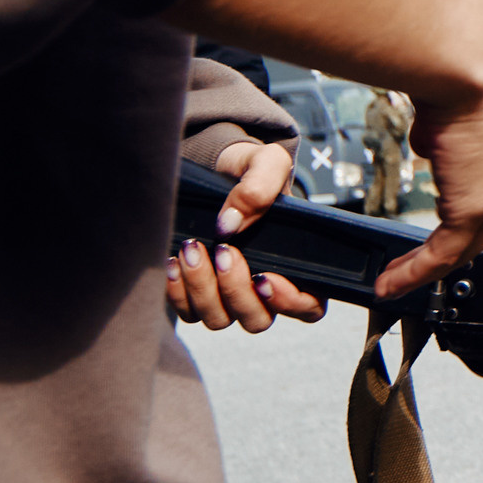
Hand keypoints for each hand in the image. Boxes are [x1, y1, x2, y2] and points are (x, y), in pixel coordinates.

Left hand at [166, 140, 325, 331]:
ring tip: (192, 248)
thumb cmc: (252, 171)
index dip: (290, 302)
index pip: (308, 307)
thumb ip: (261, 185)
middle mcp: (262, 289)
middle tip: (224, 250)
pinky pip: (187, 311)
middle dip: (236, 290)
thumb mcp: (267, 163)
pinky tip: (174, 259)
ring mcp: (228, 296)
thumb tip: (231, 224)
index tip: (265, 276)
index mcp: (294, 265)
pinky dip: (178, 291)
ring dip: (203, 289)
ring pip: (219, 319)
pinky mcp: (196, 294)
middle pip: (257, 319)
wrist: (215, 168)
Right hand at [375, 52, 482, 299]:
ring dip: (423, 269)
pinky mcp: (474, 207)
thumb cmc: (460, 63)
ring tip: (394, 279)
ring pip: (461, 249)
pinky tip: (391, 280)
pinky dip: (413, 272)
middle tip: (412, 268)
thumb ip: (443, 131)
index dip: (464, 221)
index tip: (438, 232)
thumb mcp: (451, 104)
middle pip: (480, 233)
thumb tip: (429, 139)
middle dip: (444, 255)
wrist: (466, 59)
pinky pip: (441, 254)